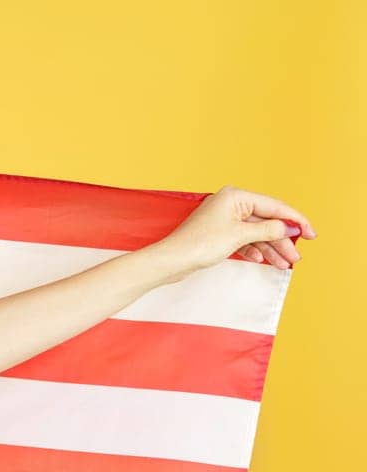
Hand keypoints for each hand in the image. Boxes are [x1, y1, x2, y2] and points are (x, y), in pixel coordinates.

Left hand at [154, 185, 316, 278]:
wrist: (171, 261)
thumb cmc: (199, 244)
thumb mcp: (240, 236)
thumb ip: (268, 230)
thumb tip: (288, 228)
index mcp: (236, 196)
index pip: (274, 206)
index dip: (295, 221)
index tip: (311, 234)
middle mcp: (231, 204)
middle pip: (266, 222)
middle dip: (282, 240)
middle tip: (296, 257)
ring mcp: (224, 219)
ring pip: (256, 233)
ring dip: (271, 248)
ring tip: (284, 264)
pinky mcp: (219, 234)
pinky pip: (244, 240)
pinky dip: (254, 250)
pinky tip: (263, 260)